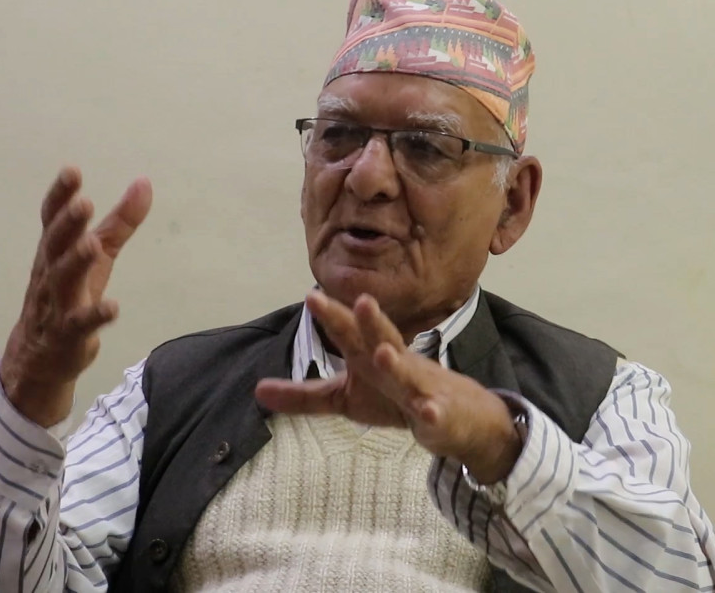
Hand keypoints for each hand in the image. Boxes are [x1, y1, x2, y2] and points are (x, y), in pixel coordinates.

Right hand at [0, 167, 152, 426]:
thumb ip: (120, 221)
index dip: (60, 196)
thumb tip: (144, 182)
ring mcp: (57, 305)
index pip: (52, 219)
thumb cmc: (69, 295)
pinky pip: (80, 325)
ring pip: (63, 281)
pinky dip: (95, 315)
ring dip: (76, 262)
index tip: (71, 171)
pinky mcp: (69, 335)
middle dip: (68, 224)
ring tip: (91, 246)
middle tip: (83, 203)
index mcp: (54, 252)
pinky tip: (112, 307)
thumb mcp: (98, 255)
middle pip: (55, 245)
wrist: (39, 357)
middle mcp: (50, 274)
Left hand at [254, 290, 523, 483]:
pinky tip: (427, 413)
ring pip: (409, 374)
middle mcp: (398, 365)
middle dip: (372, 323)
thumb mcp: (345, 399)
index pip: (351, 335)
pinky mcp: (438, 416)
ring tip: (384, 354)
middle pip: (383, 341)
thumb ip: (304, 396)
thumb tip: (257, 391)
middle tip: (361, 301)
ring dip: (398, 363)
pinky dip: (431, 414)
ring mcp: (420, 389)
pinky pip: (434, 415)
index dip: (334, 318)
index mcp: (373, 358)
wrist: (457, 418)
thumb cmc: (394, 399)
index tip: (312, 296)